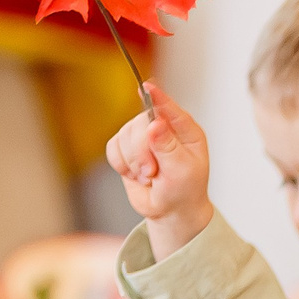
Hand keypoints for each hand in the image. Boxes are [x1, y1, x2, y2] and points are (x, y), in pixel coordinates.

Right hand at [103, 82, 213, 258]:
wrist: (171, 211)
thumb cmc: (185, 190)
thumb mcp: (182, 171)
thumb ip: (168, 147)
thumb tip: (155, 124)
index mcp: (185, 131)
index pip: (169, 109)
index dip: (157, 98)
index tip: (147, 87)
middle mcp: (164, 128)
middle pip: (139, 125)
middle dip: (142, 152)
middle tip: (153, 172)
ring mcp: (143, 136)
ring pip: (124, 136)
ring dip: (134, 162)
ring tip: (150, 176)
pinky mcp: (127, 148)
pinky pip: (113, 147)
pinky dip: (122, 164)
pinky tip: (136, 175)